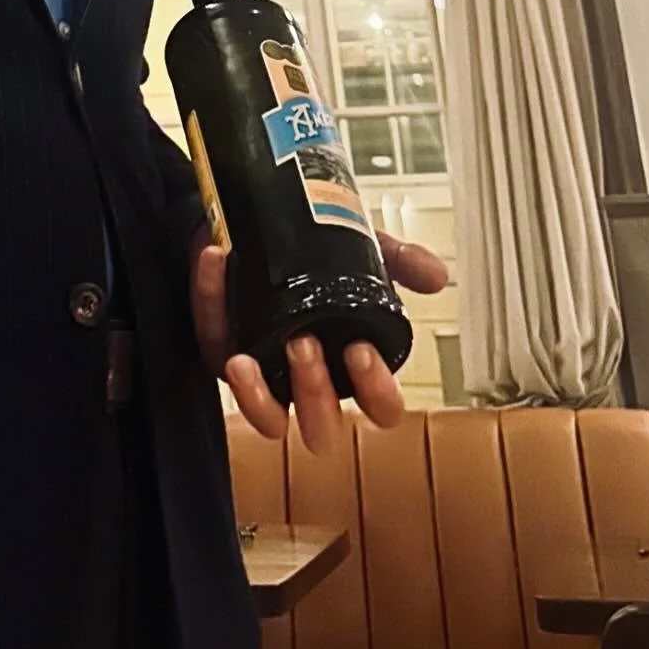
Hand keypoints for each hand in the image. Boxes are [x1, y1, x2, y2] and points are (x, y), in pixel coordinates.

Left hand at [190, 225, 448, 453]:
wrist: (257, 220)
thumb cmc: (312, 252)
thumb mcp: (361, 249)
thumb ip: (398, 260)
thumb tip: (436, 274)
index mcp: (351, 363)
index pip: (380, 408)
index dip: (377, 393)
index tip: (362, 351)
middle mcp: (309, 378)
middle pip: (321, 428)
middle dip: (314, 392)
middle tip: (306, 343)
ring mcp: (265, 372)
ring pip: (266, 419)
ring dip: (258, 395)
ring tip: (250, 355)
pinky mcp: (219, 349)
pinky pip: (211, 344)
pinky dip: (212, 303)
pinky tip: (217, 265)